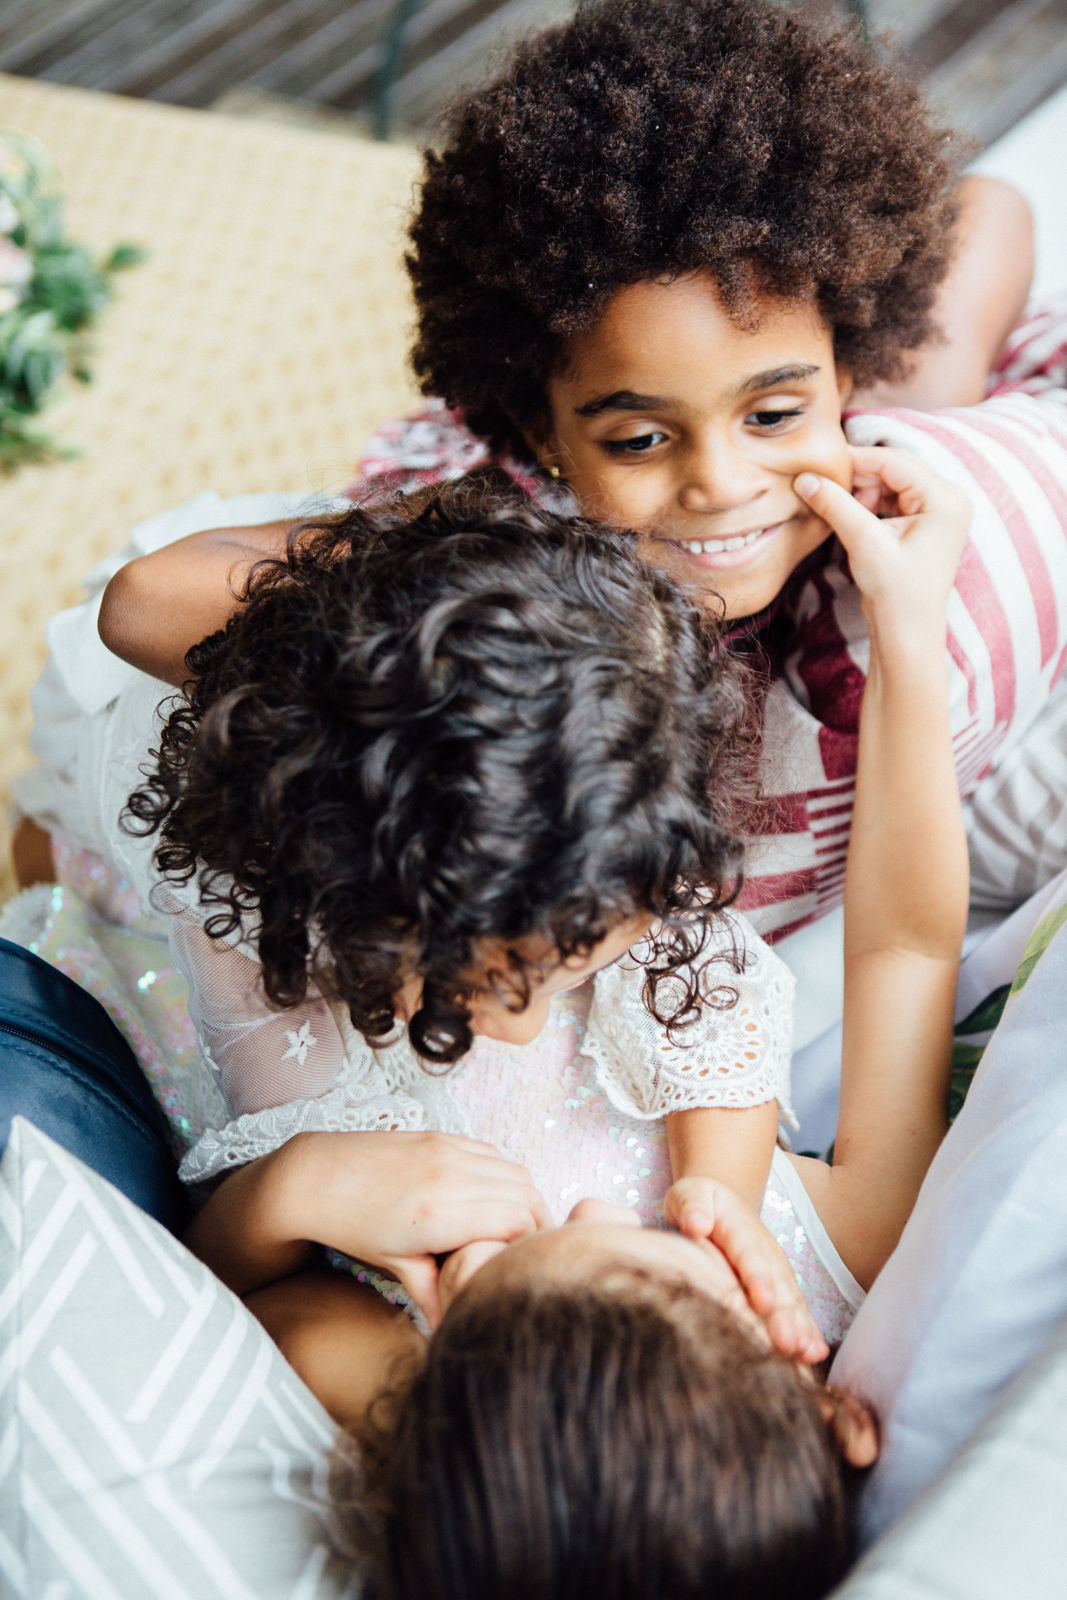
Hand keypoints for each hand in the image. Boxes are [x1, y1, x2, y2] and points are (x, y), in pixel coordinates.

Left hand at [289, 1130, 551, 1328]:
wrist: (315, 1178)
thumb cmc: (351, 1226)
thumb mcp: (394, 1266)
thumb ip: (433, 1294)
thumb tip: (452, 1330)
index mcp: (441, 1214)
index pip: (520, 1222)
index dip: (531, 1244)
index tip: (526, 1263)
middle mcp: (451, 1176)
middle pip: (526, 1195)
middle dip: (537, 1222)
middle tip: (531, 1248)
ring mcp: (447, 1151)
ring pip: (514, 1170)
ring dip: (523, 1196)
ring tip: (517, 1224)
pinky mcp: (441, 1136)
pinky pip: (492, 1152)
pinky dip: (502, 1174)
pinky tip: (492, 1196)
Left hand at [664, 1176, 828, 1364]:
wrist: (720, 1202)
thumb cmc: (698, 1202)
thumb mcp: (688, 1194)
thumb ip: (692, 1206)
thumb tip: (695, 1222)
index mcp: (739, 1227)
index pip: (749, 1253)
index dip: (757, 1277)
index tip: (763, 1302)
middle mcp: (764, 1250)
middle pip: (776, 1283)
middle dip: (784, 1315)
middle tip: (788, 1344)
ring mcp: (775, 1268)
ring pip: (790, 1299)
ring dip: (800, 1327)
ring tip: (806, 1354)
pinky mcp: (779, 1285)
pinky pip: (795, 1308)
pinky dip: (805, 1331)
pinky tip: (813, 1355)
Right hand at [795, 446, 971, 638]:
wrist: (907, 635)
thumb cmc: (897, 595)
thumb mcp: (865, 543)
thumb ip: (836, 505)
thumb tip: (806, 479)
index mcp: (946, 499)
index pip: (895, 461)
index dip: (855, 459)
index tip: (819, 465)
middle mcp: (948, 500)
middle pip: (894, 469)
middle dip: (857, 478)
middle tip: (824, 489)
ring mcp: (937, 512)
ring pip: (890, 484)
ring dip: (861, 493)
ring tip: (837, 510)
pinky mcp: (923, 526)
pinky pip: (891, 501)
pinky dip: (868, 506)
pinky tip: (850, 519)